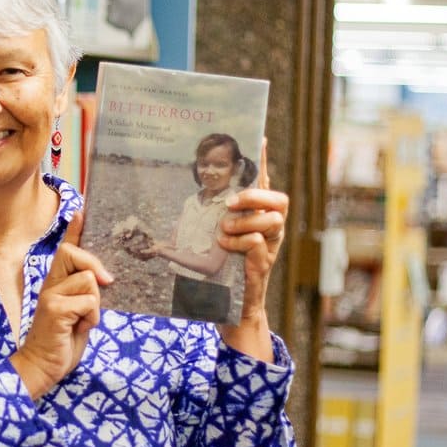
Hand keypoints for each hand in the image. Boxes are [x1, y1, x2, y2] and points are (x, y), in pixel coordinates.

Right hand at [11, 211, 113, 399]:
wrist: (42, 367)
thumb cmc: (61, 341)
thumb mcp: (78, 313)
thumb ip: (87, 293)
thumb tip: (104, 277)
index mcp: (55, 282)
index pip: (66, 249)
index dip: (73, 228)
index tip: (79, 207)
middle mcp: (49, 282)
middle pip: (79, 257)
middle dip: (95, 272)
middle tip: (98, 294)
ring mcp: (50, 293)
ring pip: (90, 283)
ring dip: (94, 307)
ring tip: (79, 322)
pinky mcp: (55, 307)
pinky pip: (89, 302)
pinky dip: (90, 319)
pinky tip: (76, 330)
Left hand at [217, 141, 286, 359]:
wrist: (232, 309)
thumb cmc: (221, 274)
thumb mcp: (209, 243)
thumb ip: (199, 227)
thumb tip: (166, 223)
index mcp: (259, 218)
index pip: (265, 184)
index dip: (263, 162)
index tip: (259, 138)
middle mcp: (271, 230)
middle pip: (279, 199)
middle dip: (254, 197)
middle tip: (230, 203)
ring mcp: (271, 247)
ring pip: (270, 220)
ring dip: (242, 223)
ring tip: (222, 232)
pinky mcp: (265, 264)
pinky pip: (258, 242)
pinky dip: (238, 242)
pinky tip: (224, 247)